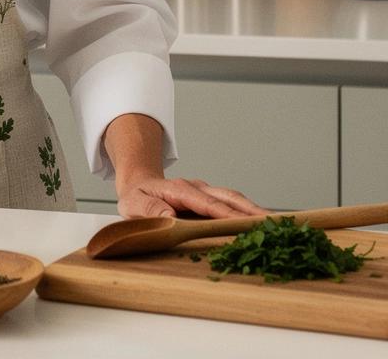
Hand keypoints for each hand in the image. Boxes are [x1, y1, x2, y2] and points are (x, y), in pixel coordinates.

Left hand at [117, 174, 269, 219]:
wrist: (138, 184)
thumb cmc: (137, 197)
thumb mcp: (133, 204)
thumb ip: (149, 209)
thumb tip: (169, 216)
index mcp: (179, 190)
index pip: (206, 204)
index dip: (225, 214)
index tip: (243, 224)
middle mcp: (196, 188)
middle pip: (228, 197)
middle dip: (250, 210)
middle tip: (273, 223)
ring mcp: (205, 192)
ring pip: (233, 198)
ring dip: (254, 210)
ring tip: (276, 224)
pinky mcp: (209, 199)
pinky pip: (231, 204)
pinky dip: (247, 212)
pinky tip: (262, 224)